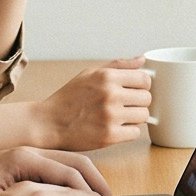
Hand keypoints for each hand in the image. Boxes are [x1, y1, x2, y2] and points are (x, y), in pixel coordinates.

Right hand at [29, 59, 153, 150]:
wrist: (49, 123)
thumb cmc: (70, 97)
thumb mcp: (90, 74)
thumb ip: (118, 65)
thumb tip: (142, 59)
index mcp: (107, 77)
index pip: (145, 79)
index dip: (142, 85)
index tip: (134, 90)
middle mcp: (110, 95)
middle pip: (147, 98)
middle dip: (139, 102)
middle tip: (126, 105)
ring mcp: (110, 116)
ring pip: (144, 116)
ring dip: (135, 117)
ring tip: (120, 116)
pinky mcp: (109, 136)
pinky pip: (136, 133)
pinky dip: (128, 132)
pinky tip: (115, 128)